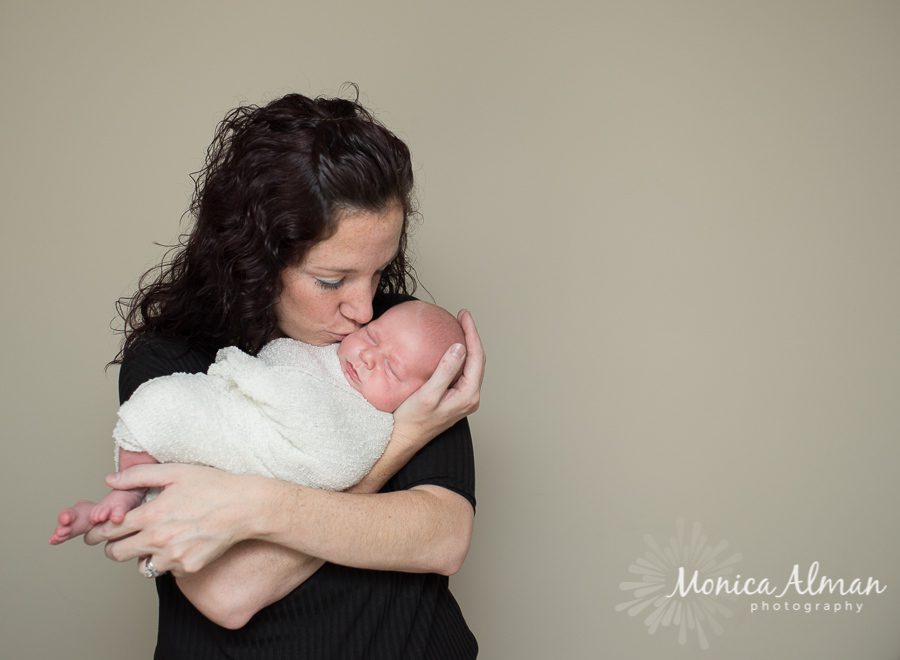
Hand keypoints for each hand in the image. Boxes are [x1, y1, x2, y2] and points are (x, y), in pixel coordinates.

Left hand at [84, 463, 261, 576]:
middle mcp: (158, 540)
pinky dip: (168, 562)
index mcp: (151, 515)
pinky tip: (179, 545)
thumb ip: (138, 476)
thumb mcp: (175, 472)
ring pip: (140, 567)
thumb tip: (110, 481)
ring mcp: (174, 557)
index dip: (96, 532)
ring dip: (141, 556)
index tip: (94, 533)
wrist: (245, 507)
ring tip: (153, 542)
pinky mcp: (189, 568)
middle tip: (119, 539)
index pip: (109, 529)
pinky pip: (167, 571)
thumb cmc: (213, 486)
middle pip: (116, 553)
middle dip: (113, 546)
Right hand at [391, 309, 484, 447]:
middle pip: (476, 359)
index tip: (464, 315)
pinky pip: (461, 372)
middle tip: (462, 317)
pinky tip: (448, 347)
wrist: (403, 439)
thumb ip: (445, 371)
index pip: (476, 357)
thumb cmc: (413, 421)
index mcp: (468, 395)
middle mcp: (470, 397)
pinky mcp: (454, 398)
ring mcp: (463, 398)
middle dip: (471, 336)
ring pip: (470, 365)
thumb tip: (460, 348)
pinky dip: (458, 356)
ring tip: (458, 327)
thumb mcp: (428, 394)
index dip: (472, 333)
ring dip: (466, 345)